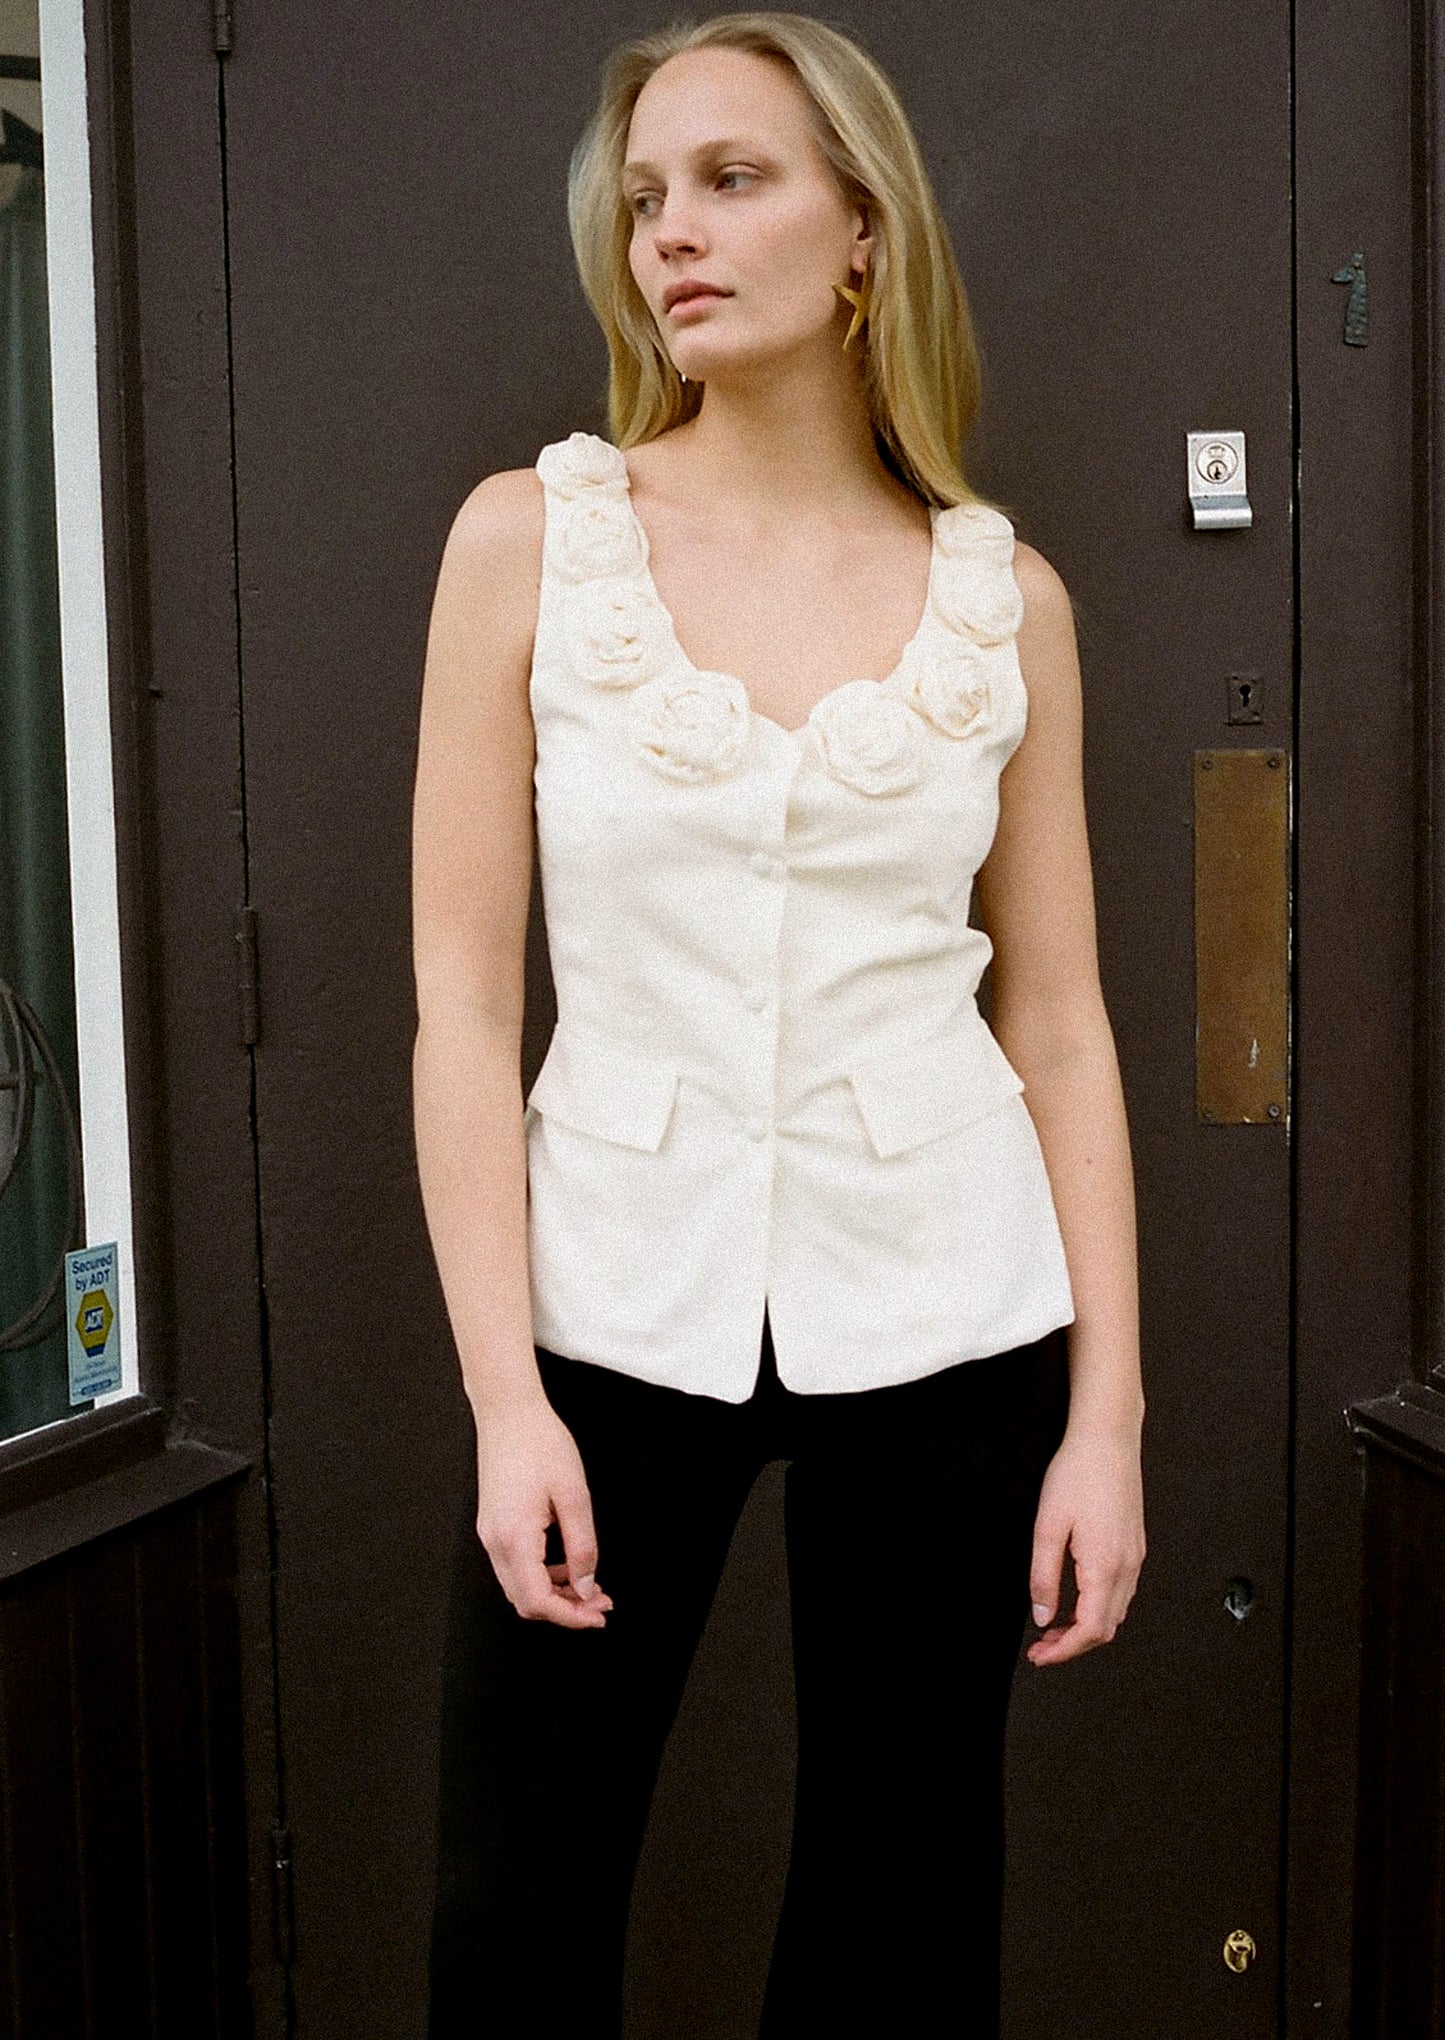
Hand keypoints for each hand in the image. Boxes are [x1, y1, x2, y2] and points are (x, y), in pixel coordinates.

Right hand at [473, 1397, 614, 1629]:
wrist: (509, 1412)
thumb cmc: (540, 1443)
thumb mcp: (574, 1496)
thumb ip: (582, 1548)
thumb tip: (586, 1587)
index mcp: (513, 1538)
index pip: (537, 1601)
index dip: (570, 1616)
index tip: (598, 1615)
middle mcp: (495, 1542)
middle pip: (525, 1601)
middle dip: (564, 1609)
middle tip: (600, 1603)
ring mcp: (490, 1534)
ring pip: (520, 1586)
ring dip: (554, 1593)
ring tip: (589, 1585)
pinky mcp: (494, 1525)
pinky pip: (516, 1566)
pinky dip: (542, 1575)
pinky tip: (567, 1564)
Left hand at [1025, 1423, 1144, 1666]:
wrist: (1107, 1439)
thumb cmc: (1078, 1473)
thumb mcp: (1047, 1526)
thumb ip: (1044, 1577)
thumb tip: (1042, 1616)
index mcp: (1105, 1566)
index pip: (1090, 1630)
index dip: (1064, 1651)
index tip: (1040, 1656)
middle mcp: (1127, 1566)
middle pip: (1106, 1628)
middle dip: (1073, 1645)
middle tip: (1041, 1646)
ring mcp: (1134, 1556)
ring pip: (1115, 1612)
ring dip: (1086, 1627)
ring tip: (1053, 1626)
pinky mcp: (1134, 1545)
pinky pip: (1121, 1591)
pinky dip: (1099, 1607)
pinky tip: (1076, 1598)